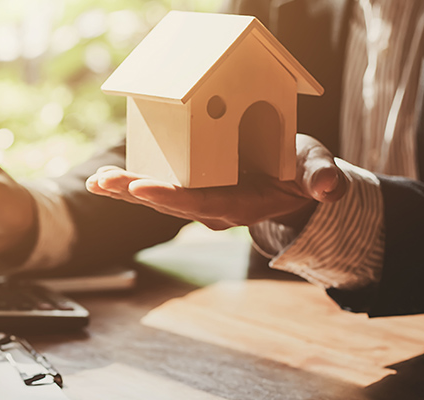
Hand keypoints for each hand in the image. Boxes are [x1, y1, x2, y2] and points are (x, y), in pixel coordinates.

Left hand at [86, 134, 348, 229]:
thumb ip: (322, 176)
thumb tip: (328, 188)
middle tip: (105, 183)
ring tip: (95, 182)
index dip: (174, 197)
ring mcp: (199, 201)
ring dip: (124, 190)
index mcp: (242, 203)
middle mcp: (214, 208)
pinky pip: (155, 188)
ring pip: (157, 198)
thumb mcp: (318, 167)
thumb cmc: (301, 169)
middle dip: (136, 193)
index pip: (204, 203)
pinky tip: (100, 179)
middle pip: (170, 203)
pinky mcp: (189, 189)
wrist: (292, 179)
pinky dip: (127, 183)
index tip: (144, 189)